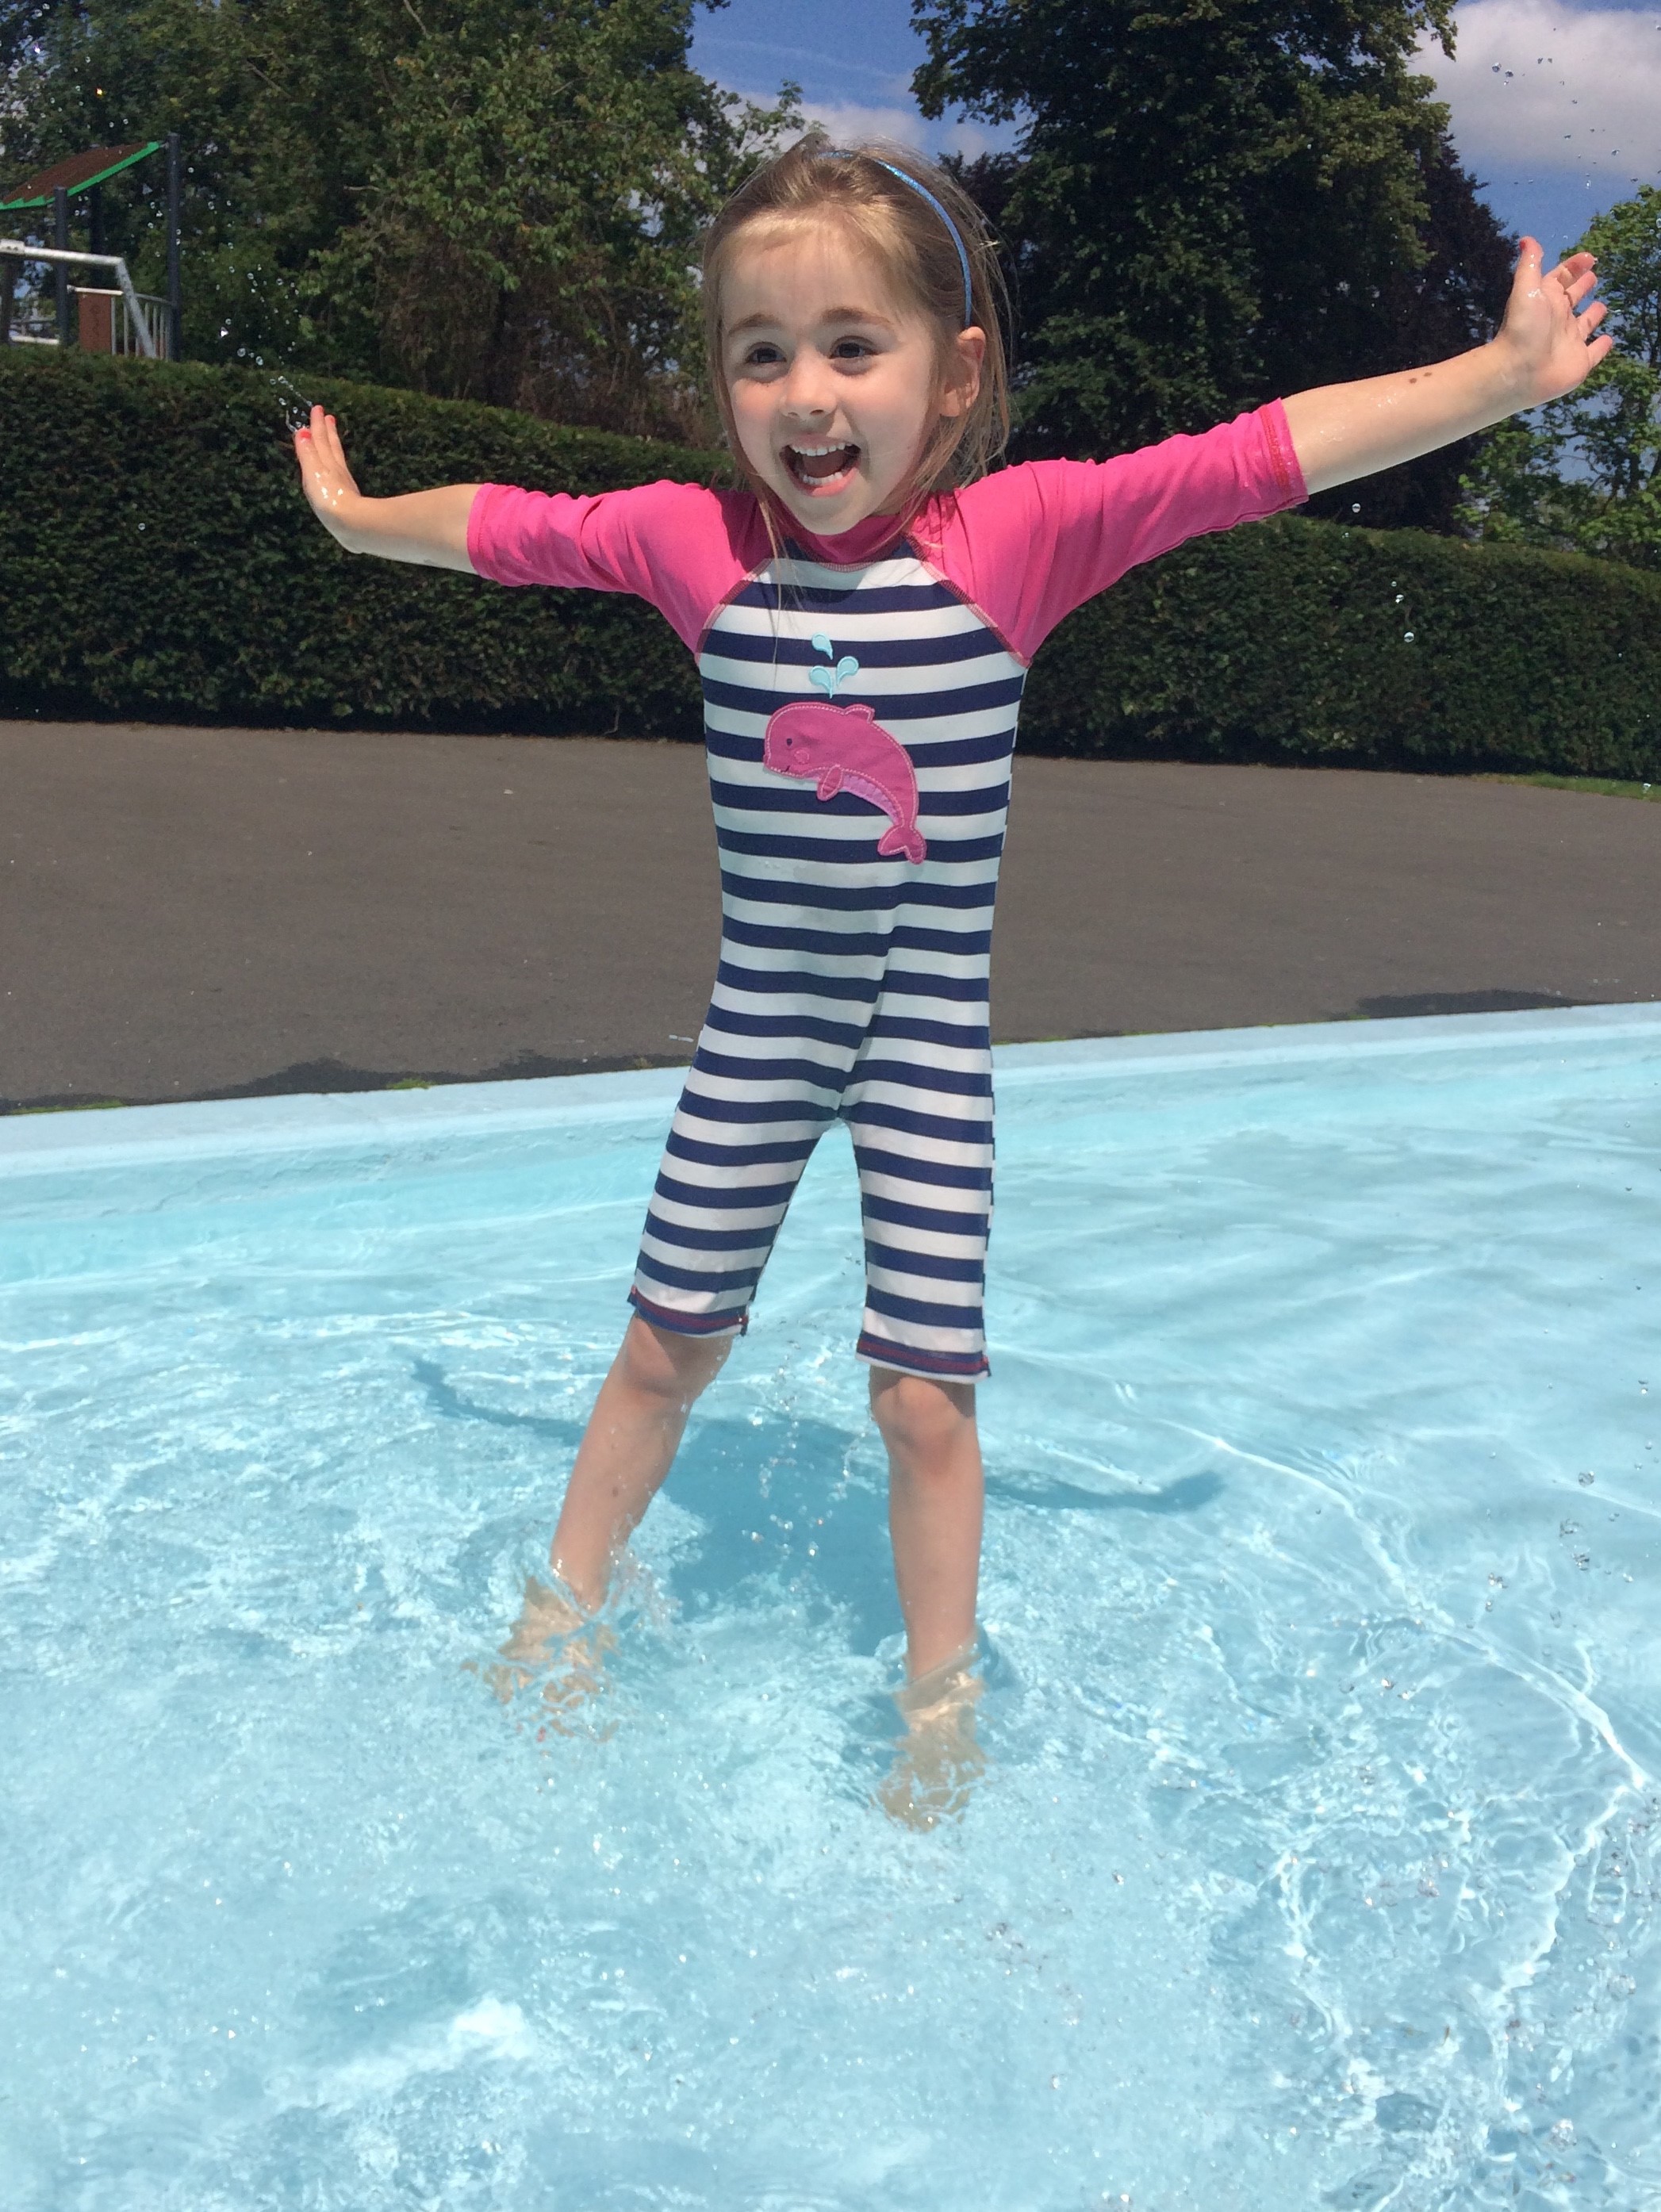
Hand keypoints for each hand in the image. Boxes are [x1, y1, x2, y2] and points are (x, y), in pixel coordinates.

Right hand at [294, 404, 362, 539]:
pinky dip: (335, 463)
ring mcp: (343, 484)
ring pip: (337, 457)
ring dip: (332, 443)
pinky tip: (336, 468)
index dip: (317, 425)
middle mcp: (336, 471)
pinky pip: (339, 472)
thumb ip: (307, 454)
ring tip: (332, 433)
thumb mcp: (313, 473)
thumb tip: (302, 432)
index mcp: (326, 464)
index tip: (318, 409)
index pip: (320, 440)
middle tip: (327, 415)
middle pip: (331, 447)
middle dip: (327, 431)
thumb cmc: (329, 499)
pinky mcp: (347, 498)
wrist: (352, 524)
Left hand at [1494, 238, 1612, 406]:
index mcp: (1547, 299)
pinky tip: (1608, 339)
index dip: (1573, 267)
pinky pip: (1595, 352)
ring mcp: (1570, 341)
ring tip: (1602, 306)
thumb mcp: (1526, 288)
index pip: (1562, 278)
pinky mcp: (1580, 361)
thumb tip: (1527, 239)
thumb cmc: (1522, 327)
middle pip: (1573, 298)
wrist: (1518, 371)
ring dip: (1593, 315)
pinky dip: (1602, 346)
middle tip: (1593, 276)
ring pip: (1585, 324)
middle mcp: (1559, 319)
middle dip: (1582, 287)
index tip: (1588, 257)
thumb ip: (1530, 264)